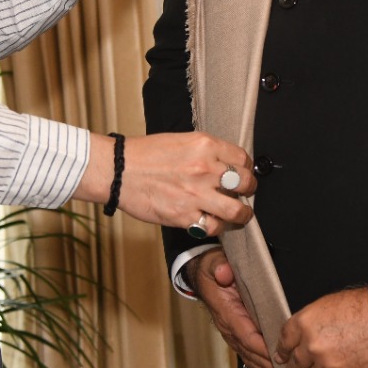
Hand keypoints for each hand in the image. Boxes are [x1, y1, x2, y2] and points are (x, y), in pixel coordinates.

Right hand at [75, 132, 252, 233]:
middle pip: (246, 183)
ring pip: (237, 211)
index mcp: (205, 145)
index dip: (246, 168)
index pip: (243, 159)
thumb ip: (206, 151)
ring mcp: (196, 194)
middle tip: (243, 194)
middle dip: (248, 190)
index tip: (243, 174)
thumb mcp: (181, 140)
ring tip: (239, 214)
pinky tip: (213, 222)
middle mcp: (205, 169)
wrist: (118, 171)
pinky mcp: (184, 216)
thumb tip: (226, 165)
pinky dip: (216, 227)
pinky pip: (214, 227)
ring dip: (241, 214)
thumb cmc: (145, 154)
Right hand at [190, 249, 279, 367]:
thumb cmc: (213, 269)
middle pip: (251, 353)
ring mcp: (232, 334)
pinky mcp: (237, 336)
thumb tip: (223, 273)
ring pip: (250, 359)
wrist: (203, 274)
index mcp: (227, 313)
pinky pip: (249, 356)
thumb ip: (220, 268)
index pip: (246, 335)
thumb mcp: (215, 263)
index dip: (262, 347)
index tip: (278, 358)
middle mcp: (229, 328)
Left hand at [274, 287, 367, 367]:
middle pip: (296, 364)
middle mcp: (314, 348)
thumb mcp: (328, 304)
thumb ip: (311, 321)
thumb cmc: (365, 306)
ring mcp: (331, 367)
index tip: (280, 356)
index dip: (281, 350)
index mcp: (306, 325)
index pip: (284, 341)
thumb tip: (303, 336)